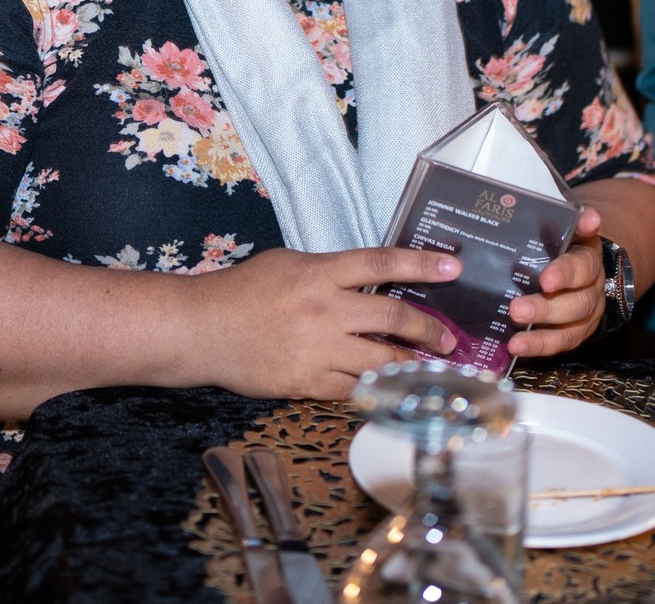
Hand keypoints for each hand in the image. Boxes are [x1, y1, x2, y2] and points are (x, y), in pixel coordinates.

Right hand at [192, 246, 462, 399]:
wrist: (201, 329)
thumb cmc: (241, 291)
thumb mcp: (289, 263)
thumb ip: (330, 271)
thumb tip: (369, 281)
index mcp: (320, 273)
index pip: (382, 263)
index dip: (422, 264)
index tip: (453, 267)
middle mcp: (325, 310)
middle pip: (393, 317)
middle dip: (428, 329)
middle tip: (447, 338)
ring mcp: (317, 350)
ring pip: (381, 361)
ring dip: (410, 365)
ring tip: (426, 368)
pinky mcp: (306, 383)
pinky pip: (352, 390)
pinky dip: (373, 389)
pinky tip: (387, 389)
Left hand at [507, 206, 605, 358]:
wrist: (583, 266)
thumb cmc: (564, 244)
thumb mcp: (568, 228)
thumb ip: (573, 220)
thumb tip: (590, 215)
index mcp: (588, 259)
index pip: (582, 266)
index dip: (566, 273)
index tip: (547, 278)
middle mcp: (592, 290)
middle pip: (576, 303)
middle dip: (546, 308)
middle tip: (517, 308)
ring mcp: (585, 315)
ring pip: (570, 329)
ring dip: (541, 336)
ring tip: (516, 341)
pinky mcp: (575, 333)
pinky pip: (561, 344)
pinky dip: (539, 348)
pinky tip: (517, 348)